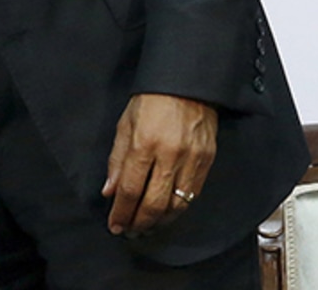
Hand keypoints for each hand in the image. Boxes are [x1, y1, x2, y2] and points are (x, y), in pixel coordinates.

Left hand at [101, 93, 217, 234]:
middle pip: (154, 203)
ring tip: (146, 228)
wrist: (187, 85)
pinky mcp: (207, 162)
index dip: (121, 212)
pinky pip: (193, 195)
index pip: (130, 189)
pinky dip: (178, 210)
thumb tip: (110, 190)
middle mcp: (170, 155)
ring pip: (176, 206)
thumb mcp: (125, 125)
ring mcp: (192, 160)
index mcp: (144, 144)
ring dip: (159, 222)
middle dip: (139, 223)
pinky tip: (167, 214)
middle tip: (129, 232)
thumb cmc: (151, 100)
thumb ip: (117, 160)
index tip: (115, 225)